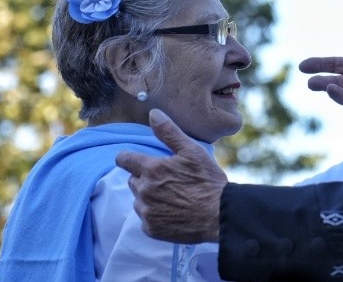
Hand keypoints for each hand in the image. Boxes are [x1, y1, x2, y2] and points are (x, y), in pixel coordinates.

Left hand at [115, 109, 226, 243]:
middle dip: (144, 178)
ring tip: (172, 197)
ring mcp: (146, 211)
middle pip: (132, 180)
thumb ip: (169, 132)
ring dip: (149, 197)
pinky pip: (146, 219)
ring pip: (138, 200)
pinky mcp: (151, 229)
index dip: (129, 158)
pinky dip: (156, 215)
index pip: (124, 159)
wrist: (219, 214)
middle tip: (167, 180)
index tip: (135, 159)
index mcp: (151, 169)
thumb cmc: (208, 181)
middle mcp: (144, 190)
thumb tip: (153, 113)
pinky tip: (173, 212)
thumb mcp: (192, 151)